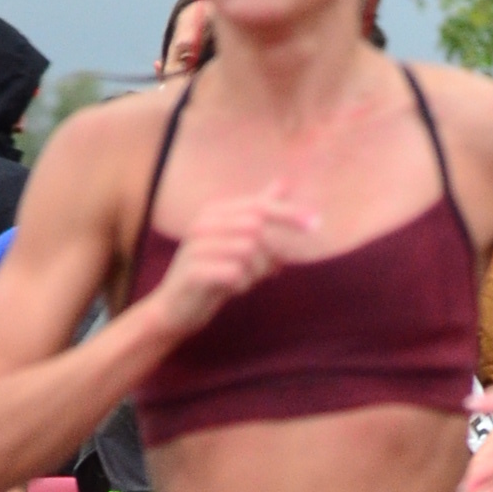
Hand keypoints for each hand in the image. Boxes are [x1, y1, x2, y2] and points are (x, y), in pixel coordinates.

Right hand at [155, 183, 319, 332]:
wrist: (177, 308)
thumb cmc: (214, 272)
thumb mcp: (239, 240)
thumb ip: (260, 212)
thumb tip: (285, 183)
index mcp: (216, 211)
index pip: (260, 206)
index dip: (289, 214)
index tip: (315, 223)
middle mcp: (203, 223)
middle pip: (256, 227)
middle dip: (269, 253)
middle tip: (267, 271)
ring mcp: (195, 246)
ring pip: (248, 251)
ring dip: (255, 272)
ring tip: (245, 280)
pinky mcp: (192, 271)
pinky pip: (233, 273)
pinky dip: (241, 284)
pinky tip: (233, 288)